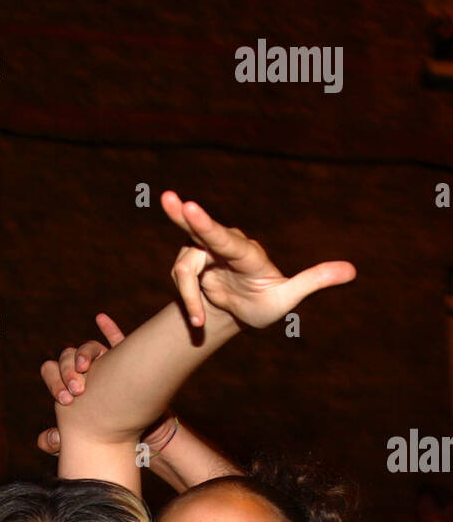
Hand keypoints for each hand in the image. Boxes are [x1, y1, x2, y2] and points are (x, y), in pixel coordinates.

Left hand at [38, 313, 125, 454]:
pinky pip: (119, 343)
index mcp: (70, 386)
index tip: (64, 400)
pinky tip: (100, 319)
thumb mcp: (78, 444)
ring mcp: (107, 366)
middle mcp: (86, 372)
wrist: (142, 438)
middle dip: (68, 371)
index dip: (54, 382)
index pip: (53, 372)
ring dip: (84, 354)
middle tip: (76, 392)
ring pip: (90, 349)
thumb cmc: (107, 439)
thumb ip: (58, 442)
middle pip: (69, 358)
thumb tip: (45, 440)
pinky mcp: (129, 365)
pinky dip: (110, 330)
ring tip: (84, 367)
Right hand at [160, 190, 356, 329]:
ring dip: (190, 298)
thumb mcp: (288, 298)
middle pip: (200, 230)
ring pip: (184, 268)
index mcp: (247, 253)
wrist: (242, 313)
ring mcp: (205, 252)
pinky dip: (188, 301)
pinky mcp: (191, 262)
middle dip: (183, 215)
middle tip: (168, 198)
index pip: (226, 239)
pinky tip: (198, 320)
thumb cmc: (266, 304)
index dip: (208, 226)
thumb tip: (353, 271)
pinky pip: (180, 279)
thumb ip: (314, 280)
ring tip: (199, 322)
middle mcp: (224, 246)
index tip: (192, 208)